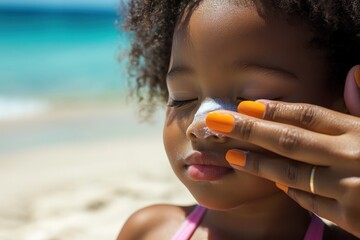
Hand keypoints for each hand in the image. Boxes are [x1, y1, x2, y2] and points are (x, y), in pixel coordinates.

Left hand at [205, 66, 359, 237]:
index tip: (244, 106)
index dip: (274, 110)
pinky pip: (311, 201)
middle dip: (248, 130)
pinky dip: (290, 190)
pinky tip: (274, 181)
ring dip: (258, 163)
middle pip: (289, 140)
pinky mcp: (352, 217)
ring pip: (291, 173)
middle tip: (216, 122)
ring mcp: (350, 188)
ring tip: (231, 153)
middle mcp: (352, 156)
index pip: (308, 116)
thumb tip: (354, 73)